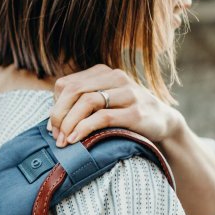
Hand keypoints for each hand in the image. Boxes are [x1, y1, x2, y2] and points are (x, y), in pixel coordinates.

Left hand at [49, 65, 183, 146]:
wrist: (163, 123)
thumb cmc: (126, 115)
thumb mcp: (104, 103)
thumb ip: (81, 105)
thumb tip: (51, 123)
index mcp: (102, 72)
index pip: (66, 85)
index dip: (55, 108)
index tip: (53, 129)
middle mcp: (115, 77)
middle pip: (74, 91)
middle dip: (59, 116)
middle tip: (55, 137)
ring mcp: (127, 92)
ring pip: (87, 102)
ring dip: (69, 124)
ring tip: (64, 142)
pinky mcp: (136, 111)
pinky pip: (103, 117)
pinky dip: (84, 128)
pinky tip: (76, 139)